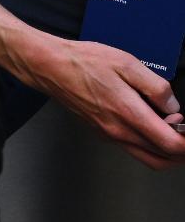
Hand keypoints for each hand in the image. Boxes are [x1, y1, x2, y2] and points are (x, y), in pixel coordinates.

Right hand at [18, 31, 184, 168]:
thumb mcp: (126, 63)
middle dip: (182, 151)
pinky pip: (133, 148)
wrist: (49, 67)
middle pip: (162, 158)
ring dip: (167, 152)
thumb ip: (155, 86)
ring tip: (175, 133)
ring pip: (148, 158)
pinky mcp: (102, 132)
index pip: (170, 143)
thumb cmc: (82, 62)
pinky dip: (150, 146)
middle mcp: (118, 130)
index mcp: (128, 113)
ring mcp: (109, 134)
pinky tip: (151, 126)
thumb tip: (172, 105)